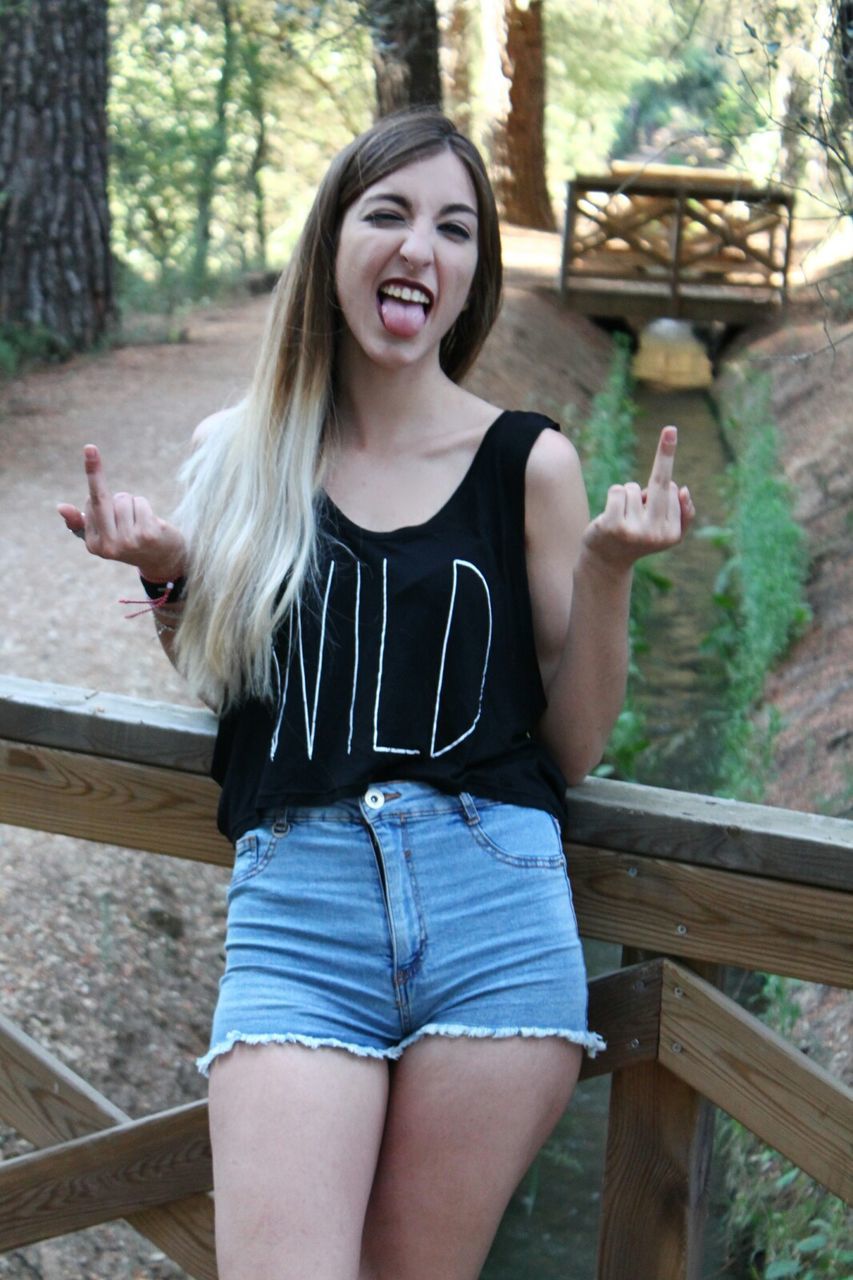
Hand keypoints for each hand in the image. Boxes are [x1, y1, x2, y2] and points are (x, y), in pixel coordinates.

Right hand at [57, 444, 186, 581]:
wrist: (163, 560)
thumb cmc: (129, 541)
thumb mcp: (103, 534)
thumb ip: (80, 521)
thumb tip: (60, 507)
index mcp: (94, 545)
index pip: (91, 503)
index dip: (99, 490)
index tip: (90, 454)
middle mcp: (109, 546)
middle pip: (103, 498)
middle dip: (113, 490)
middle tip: (113, 485)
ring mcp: (128, 541)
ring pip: (124, 499)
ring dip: (133, 503)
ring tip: (139, 521)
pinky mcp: (147, 534)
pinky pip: (140, 502)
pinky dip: (145, 506)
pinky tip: (150, 523)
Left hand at [582, 426, 694, 571]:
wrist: (606, 562)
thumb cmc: (638, 538)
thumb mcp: (666, 531)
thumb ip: (684, 514)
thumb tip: (684, 490)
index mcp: (673, 534)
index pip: (675, 491)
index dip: (665, 486)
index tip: (675, 437)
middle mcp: (656, 534)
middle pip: (661, 483)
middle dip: (666, 451)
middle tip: (671, 429)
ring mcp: (634, 531)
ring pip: (633, 488)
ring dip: (627, 495)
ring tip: (623, 515)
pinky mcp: (612, 526)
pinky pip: (617, 490)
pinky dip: (614, 495)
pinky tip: (610, 514)